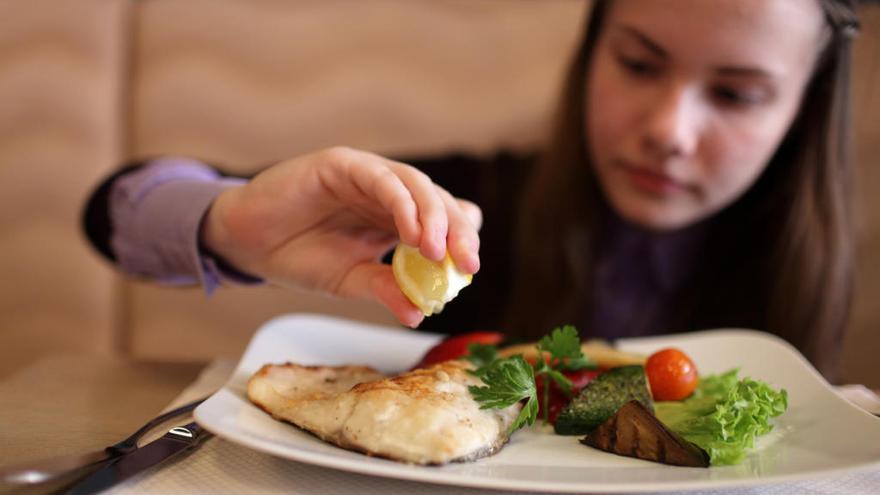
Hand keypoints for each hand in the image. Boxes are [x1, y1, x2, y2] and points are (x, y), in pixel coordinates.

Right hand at [200, 146, 481, 327]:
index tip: (469, 272)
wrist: (246, 242)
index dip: (461, 240)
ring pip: (416, 186)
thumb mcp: (349, 280)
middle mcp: (388, 193)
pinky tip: (411, 231)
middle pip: (439, 202)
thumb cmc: (298, 256)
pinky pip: (381, 178)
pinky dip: (401, 203)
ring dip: (433, 217)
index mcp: (396, 218)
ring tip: (438, 251)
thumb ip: (385, 289)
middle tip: (466, 264)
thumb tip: (419, 313)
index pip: (444, 222)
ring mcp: (367, 174)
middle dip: (456, 232)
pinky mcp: (343, 163)